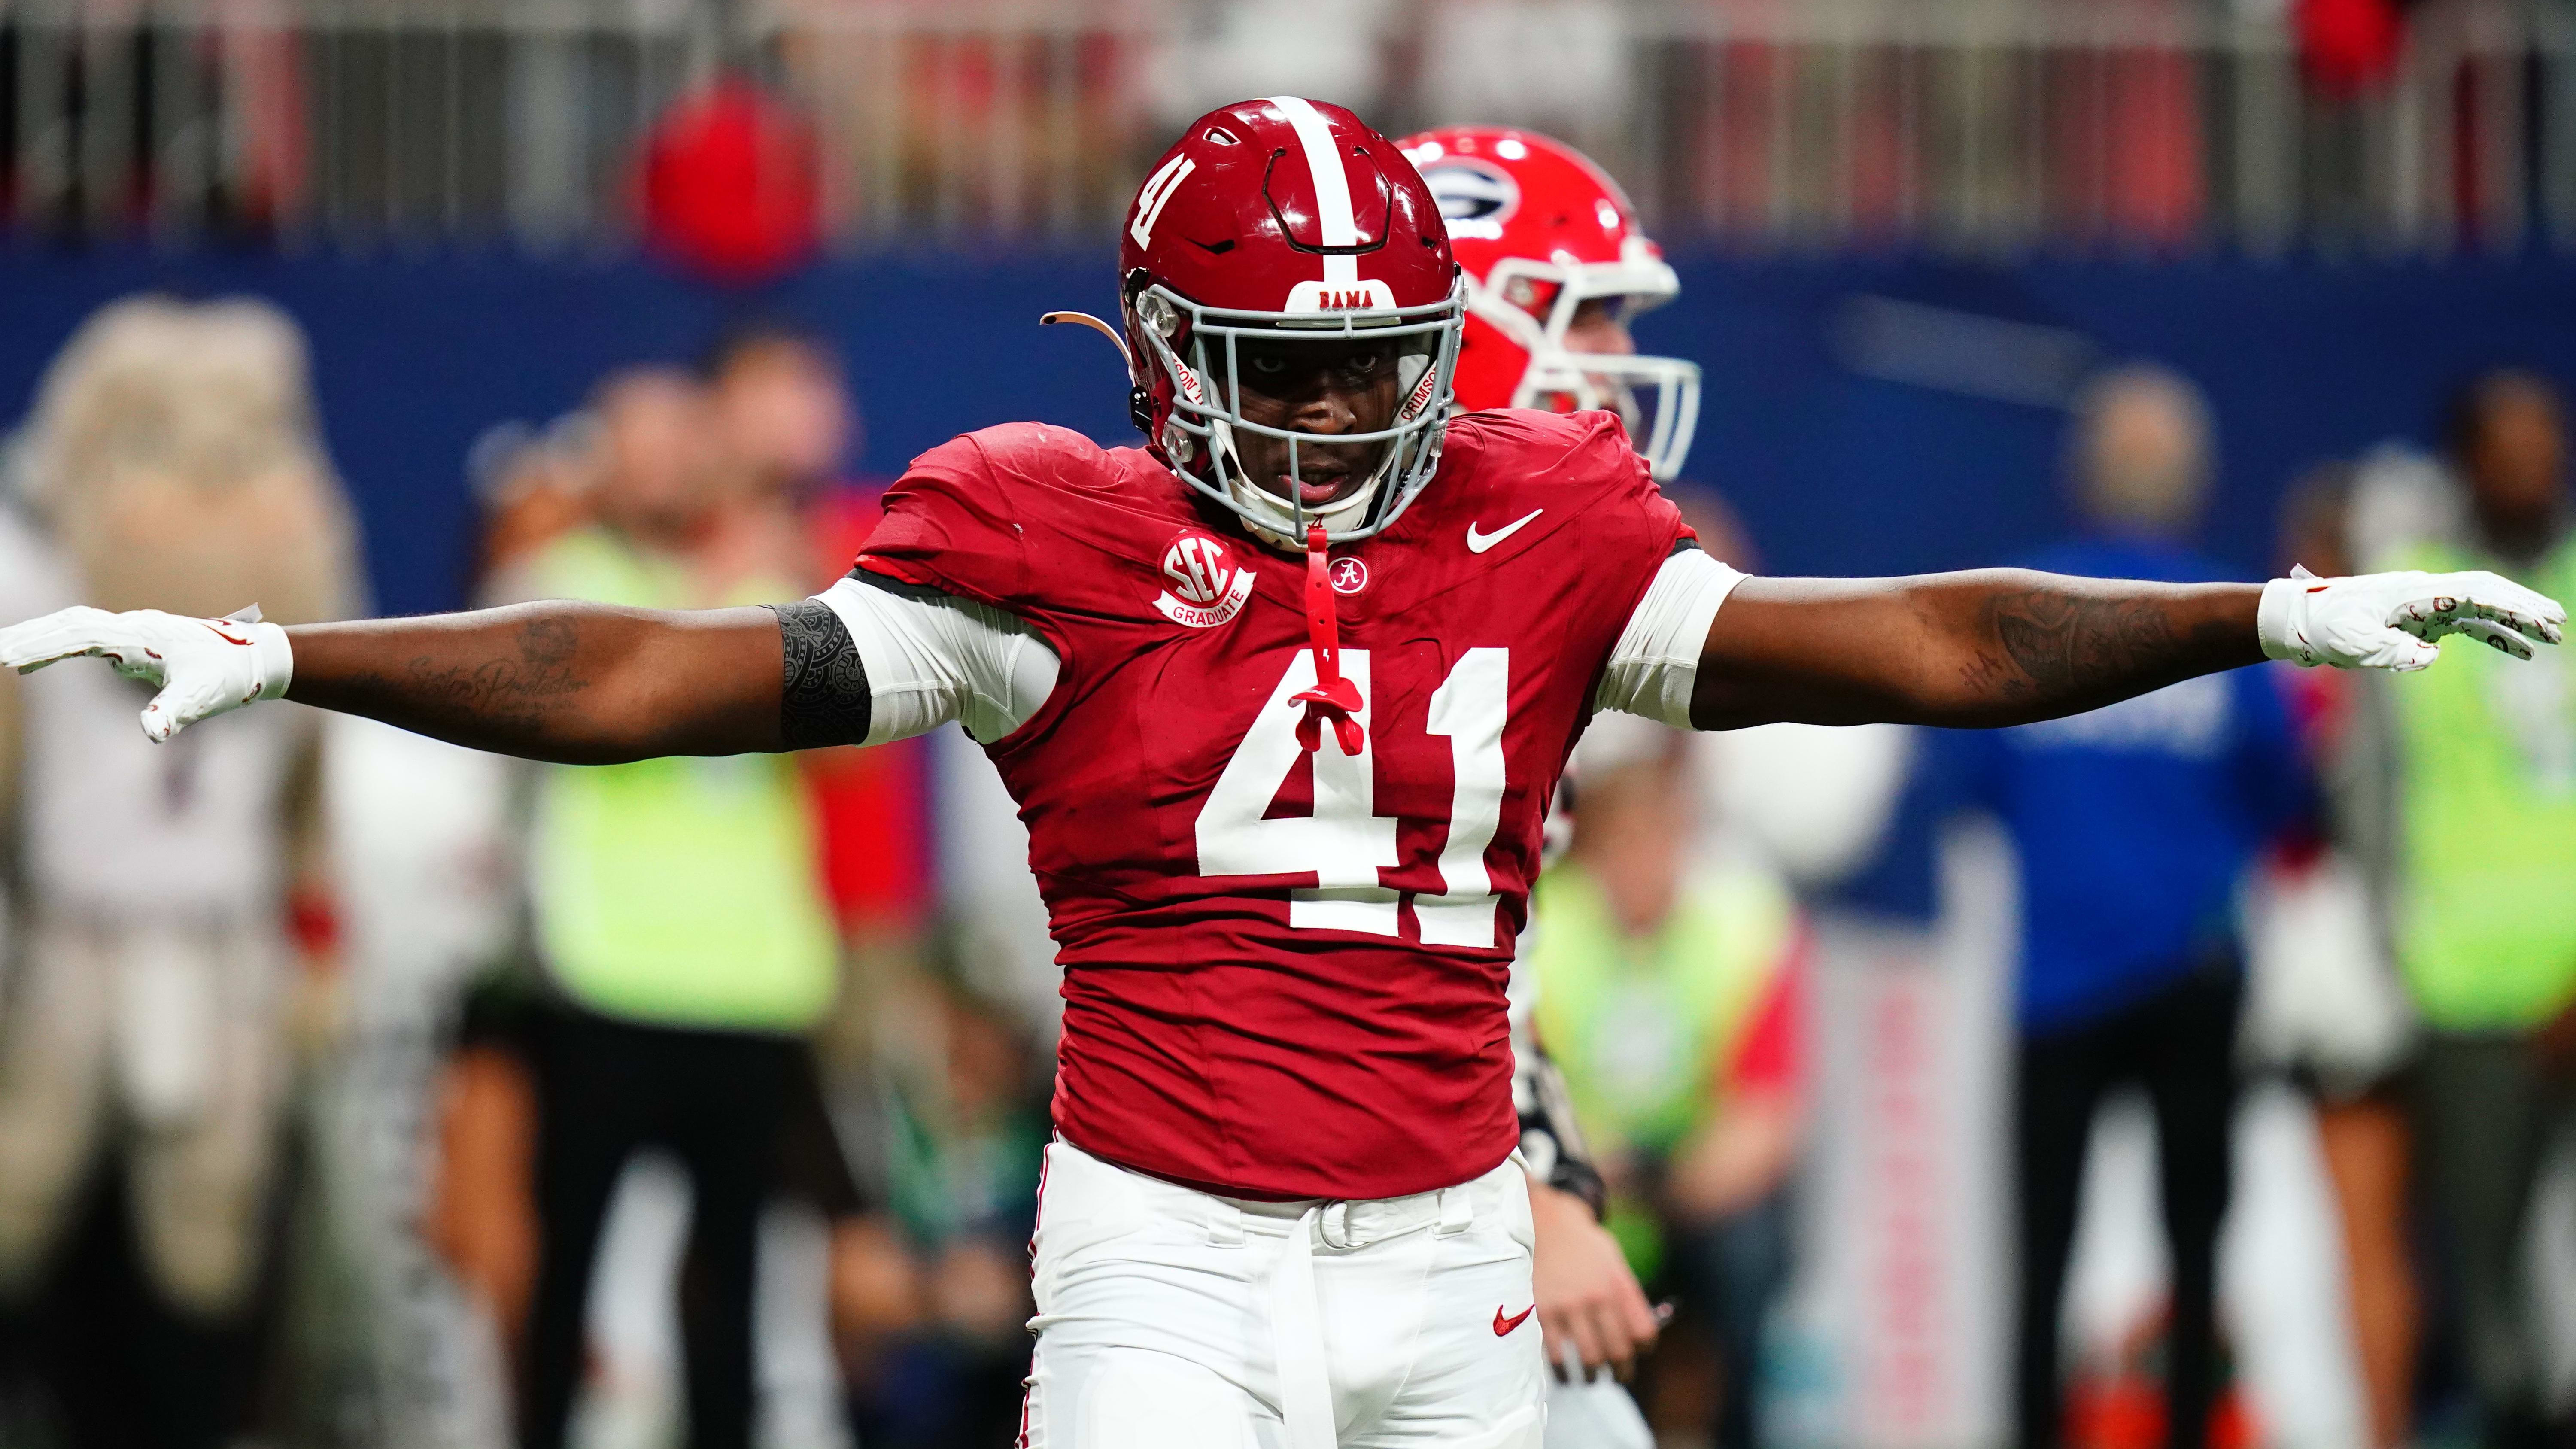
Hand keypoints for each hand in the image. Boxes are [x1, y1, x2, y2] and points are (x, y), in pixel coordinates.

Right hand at [0, 605, 291, 742]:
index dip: (43, 646)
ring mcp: (137, 630)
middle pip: (70, 622)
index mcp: (142, 636)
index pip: (80, 634)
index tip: (10, 659)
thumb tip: (151, 733)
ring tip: (7, 656)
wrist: (258, 657)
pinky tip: (42, 661)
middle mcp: (135, 626)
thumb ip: (174, 713)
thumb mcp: (203, 699)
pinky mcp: (140, 639)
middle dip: (31, 636)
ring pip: (78, 624)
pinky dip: (61, 643)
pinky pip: (89, 634)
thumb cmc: (230, 678)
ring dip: (42, 637)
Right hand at [1528, 1179, 1659, 1381]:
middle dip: (1621, 1371)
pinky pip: (1556, 1354)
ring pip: (1590, 1358)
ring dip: (1594, 1376)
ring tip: (1592, 1379)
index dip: (1643, 1349)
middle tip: (1619, 1376)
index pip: (1643, 1333)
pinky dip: (1563, 1371)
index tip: (1636, 1353)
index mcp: (1619, 1285)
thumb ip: (1626, 1295)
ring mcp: (1570, 1307)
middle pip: (1619, 1351)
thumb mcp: (1613, 1261)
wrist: (1543, 1223)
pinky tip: (1565, 1375)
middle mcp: (1598, 1297)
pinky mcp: (1543, 1312)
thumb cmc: (1582, 1244)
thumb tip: (1637, 1337)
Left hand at [2259, 567, 2563, 670]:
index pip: (2474, 592)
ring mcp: (2426, 605)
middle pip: (2486, 593)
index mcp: (2414, 593)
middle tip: (2559, 622)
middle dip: (2523, 606)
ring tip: (2550, 636)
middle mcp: (2425, 593)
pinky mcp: (2422, 620)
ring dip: (2516, 620)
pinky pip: (2468, 624)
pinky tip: (2520, 651)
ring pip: (2482, 608)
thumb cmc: (2323, 627)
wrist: (2300, 620)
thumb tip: (2431, 656)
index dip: (2509, 604)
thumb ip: (2389, 650)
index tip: (2539, 617)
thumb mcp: (2351, 643)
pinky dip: (2495, 634)